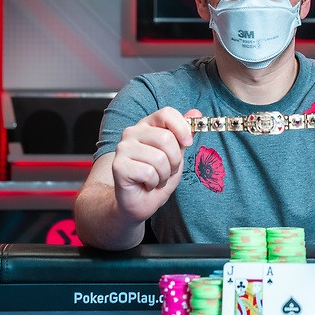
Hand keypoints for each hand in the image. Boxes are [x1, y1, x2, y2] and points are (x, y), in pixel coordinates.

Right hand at [110, 106, 196, 221]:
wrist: (139, 202)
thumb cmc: (157, 177)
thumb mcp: (176, 154)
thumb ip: (184, 133)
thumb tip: (196, 112)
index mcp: (148, 125)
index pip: (167, 113)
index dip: (182, 128)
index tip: (187, 143)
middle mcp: (132, 132)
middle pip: (166, 138)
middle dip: (174, 161)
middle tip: (166, 171)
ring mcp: (123, 147)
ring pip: (159, 158)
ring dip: (164, 175)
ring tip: (155, 178)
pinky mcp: (118, 165)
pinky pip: (148, 172)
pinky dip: (153, 183)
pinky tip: (146, 184)